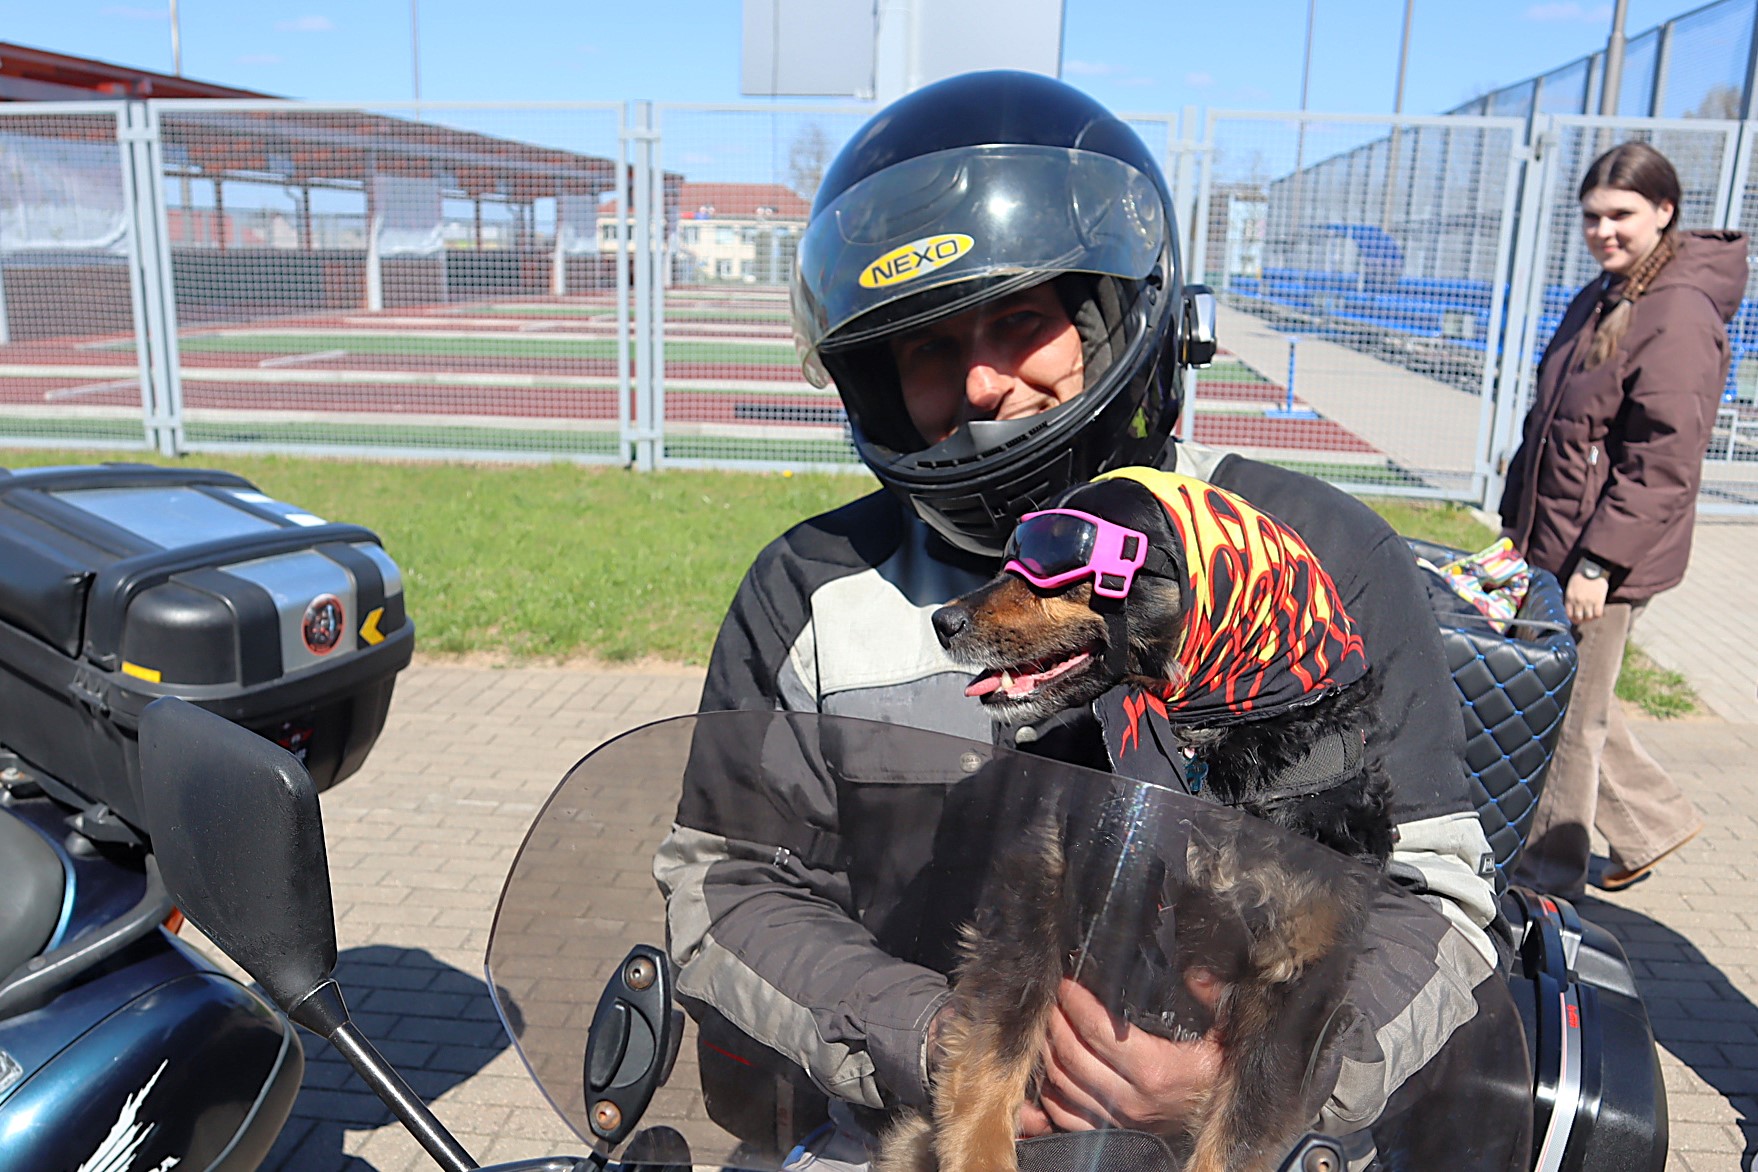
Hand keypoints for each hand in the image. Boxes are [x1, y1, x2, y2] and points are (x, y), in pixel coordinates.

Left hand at [1017, 975, 1223, 1138]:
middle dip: (1054, 1020)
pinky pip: (1064, 1115)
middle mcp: (1131, 1100)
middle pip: (1070, 1055)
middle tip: (1051, 996)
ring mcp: (1119, 1121)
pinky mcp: (1112, 1134)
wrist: (1231, 1119)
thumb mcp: (1230, 1030)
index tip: (1066, 981)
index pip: (1097, 1030)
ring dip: (1047, 1050)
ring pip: (1061, 1083)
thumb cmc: (1226, 1072)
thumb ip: (1215, 996)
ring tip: (1046, 1022)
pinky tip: (1045, 1067)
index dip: (1075, 1002)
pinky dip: (1048, 1091)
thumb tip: (1195, 974)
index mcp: (1156, 1071)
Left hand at [1565, 571, 1609, 624]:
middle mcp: (1578, 601)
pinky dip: (1599, 615)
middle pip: (1579, 618)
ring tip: (1593, 615)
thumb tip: (1572, 608)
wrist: (1592, 569)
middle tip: (1586, 618)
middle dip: (1582, 620)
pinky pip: (1598, 614)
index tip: (1577, 619)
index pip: (1569, 615)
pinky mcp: (1598, 600)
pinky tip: (1599, 611)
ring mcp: (1588, 602)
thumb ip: (1571, 598)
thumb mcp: (1571, 587)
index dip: (1573, 619)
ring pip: (1589, 617)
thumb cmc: (1581, 577)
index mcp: (1570, 598)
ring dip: (1591, 618)